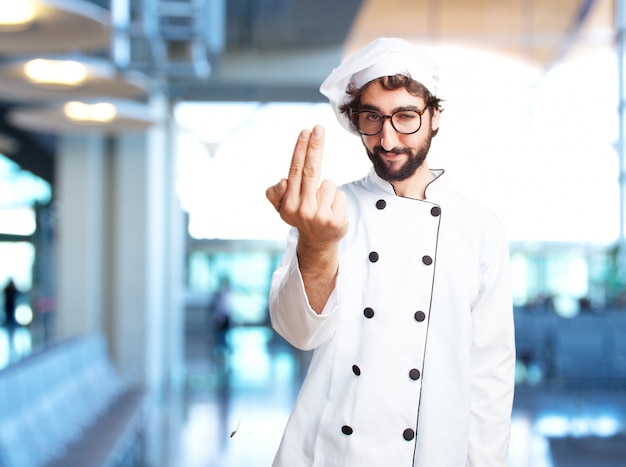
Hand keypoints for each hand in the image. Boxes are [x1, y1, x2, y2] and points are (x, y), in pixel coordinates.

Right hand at [266, 125, 347, 248]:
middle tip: (318, 129)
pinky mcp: (335, 221)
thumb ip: (274, 194)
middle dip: (314, 147)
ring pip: (329, 184)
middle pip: (310, 171)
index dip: (301, 150)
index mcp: (287, 204)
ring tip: (323, 204)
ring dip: (328, 190)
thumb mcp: (282, 208)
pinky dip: (338, 200)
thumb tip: (283, 181)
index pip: (295, 171)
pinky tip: (332, 210)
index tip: (306, 132)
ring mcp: (319, 216)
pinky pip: (340, 196)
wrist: (318, 243)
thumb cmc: (300, 216)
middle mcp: (302, 210)